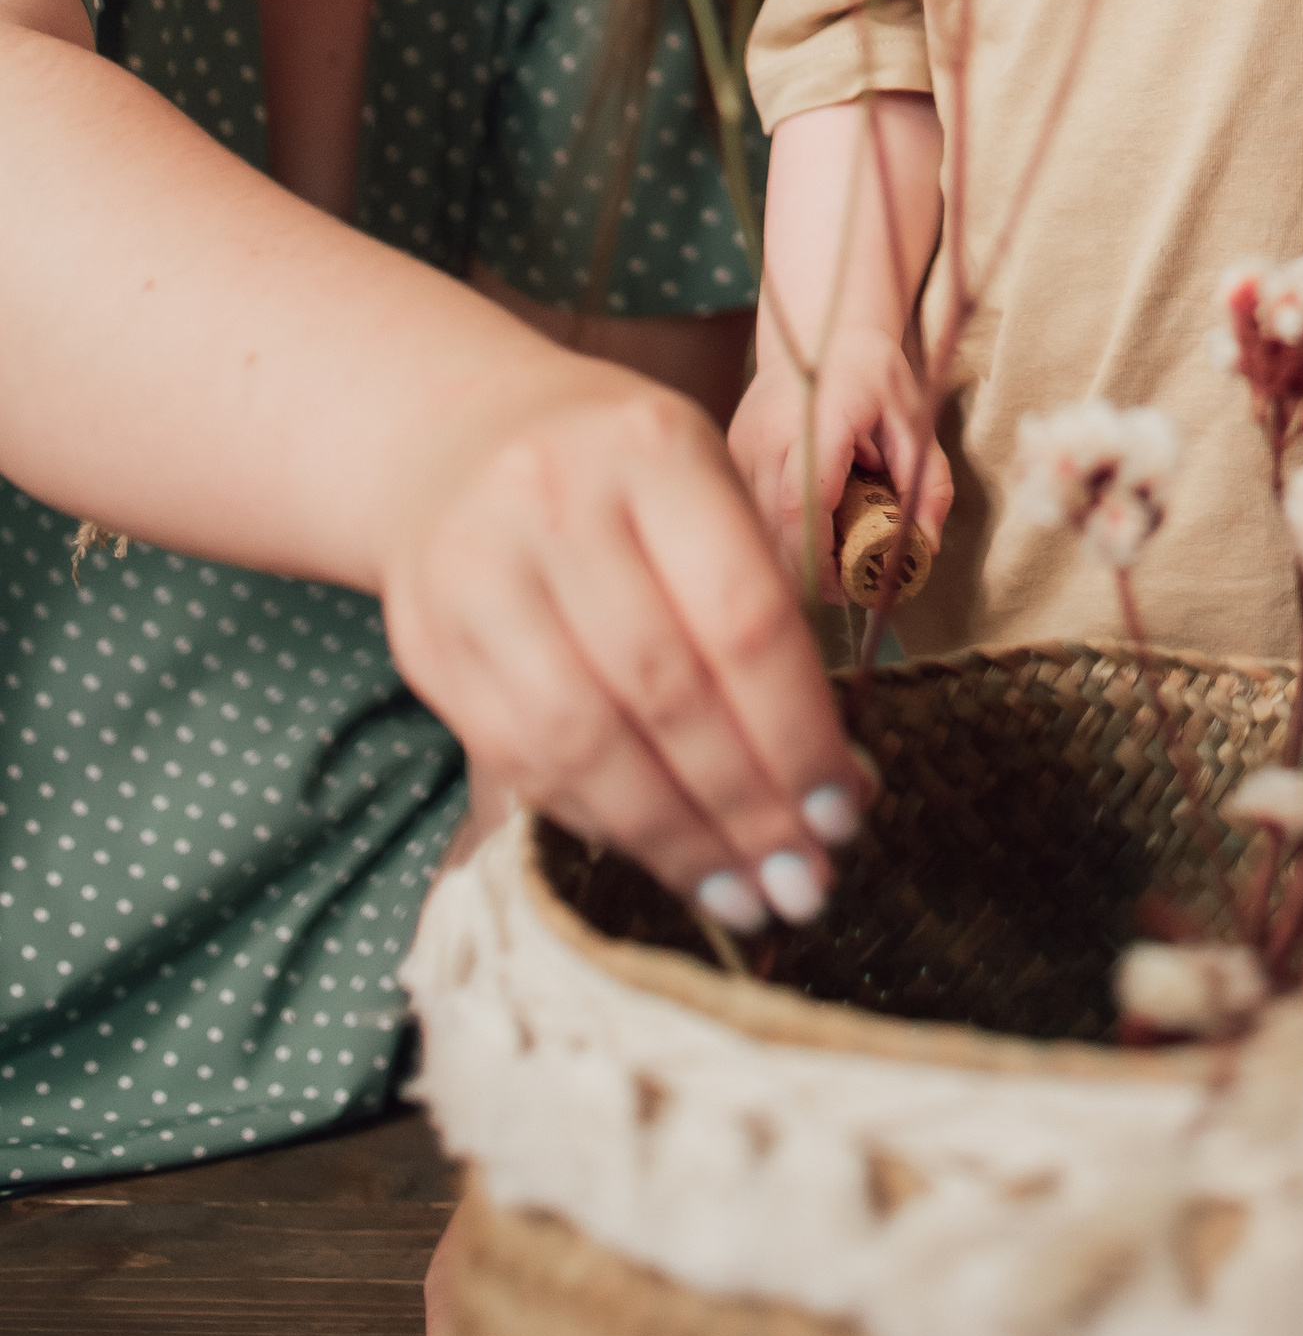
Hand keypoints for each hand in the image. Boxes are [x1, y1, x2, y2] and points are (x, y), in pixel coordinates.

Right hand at [379, 359, 868, 929]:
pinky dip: (599, 822)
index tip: (843, 811)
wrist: (456, 440)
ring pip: (583, 742)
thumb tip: (836, 782)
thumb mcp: (702, 488)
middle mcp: (554, 502)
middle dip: (744, 804)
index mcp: (653, 449)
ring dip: (673, 838)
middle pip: (665, 689)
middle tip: (803, 881)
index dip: (796, 730)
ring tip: (741, 895)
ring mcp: (476, 572)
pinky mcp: (426, 643)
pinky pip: (520, 760)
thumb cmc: (619, 479)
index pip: (742, 615)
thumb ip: (762, 613)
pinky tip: (660, 854)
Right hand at [730, 322, 953, 580]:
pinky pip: (743, 514)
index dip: (819, 560)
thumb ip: (927, 483)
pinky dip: (771, 536)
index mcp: (817, 422)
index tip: (847, 589)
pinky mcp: (728, 455)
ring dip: (786, 557)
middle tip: (846, 587)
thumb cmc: (874, 376)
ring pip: (750, 528)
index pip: (801, 507)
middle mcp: (766, 436)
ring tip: (829, 558)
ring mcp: (740, 446)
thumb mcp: (915, 421)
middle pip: (770, 529)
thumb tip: (925, 547)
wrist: (822, 330)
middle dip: (805, 572)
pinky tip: (804, 532)